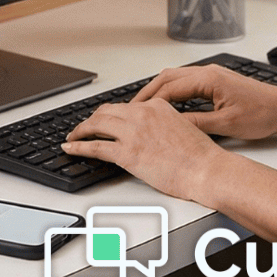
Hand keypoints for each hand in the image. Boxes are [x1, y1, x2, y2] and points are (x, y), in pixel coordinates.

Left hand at [62, 99, 225, 202]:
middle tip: (84, 127)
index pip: (124, 106)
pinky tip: (70, 148)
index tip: (103, 118)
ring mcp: (132, 133)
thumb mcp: (182, 126)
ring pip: (96, 125)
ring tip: (73, 136)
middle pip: (106, 112)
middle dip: (92, 119)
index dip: (110, 114)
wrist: (207, 170)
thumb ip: (162, 122)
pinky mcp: (126, 153)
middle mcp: (141, 115)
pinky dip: (78, 146)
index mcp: (156, 106)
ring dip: (80, 130)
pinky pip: (94, 147)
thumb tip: (150, 130)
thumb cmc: (200, 156)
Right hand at [133, 64, 276, 139]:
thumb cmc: (262, 114)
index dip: (150, 102)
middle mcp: (207, 72)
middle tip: (132, 108)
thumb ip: (195, 123)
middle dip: (147, 92)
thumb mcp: (225, 125)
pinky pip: (186, 81)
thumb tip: (171, 125)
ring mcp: (211, 74)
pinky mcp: (216, 80)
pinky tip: (168, 104)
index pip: (168, 88)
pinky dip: (172, 91)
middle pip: (166, 78)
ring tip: (145, 107)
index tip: (136, 113)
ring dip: (158, 90)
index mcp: (208, 79)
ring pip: (175, 78)